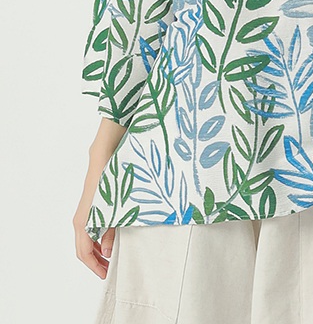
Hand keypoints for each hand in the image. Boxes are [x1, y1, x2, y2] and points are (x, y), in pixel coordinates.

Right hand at [73, 116, 125, 278]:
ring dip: (96, 250)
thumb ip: (111, 230)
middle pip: (82, 247)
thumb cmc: (112, 177)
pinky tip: (110, 237)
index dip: (94, 266)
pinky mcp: (92, 204)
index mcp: (84, 220)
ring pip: (86, 238)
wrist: (107, 152)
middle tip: (110, 269)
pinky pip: (90, 227)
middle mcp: (81, 217)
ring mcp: (85, 210)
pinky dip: (97, 238)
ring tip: (112, 256)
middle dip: (95, 261)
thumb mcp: (116, 208)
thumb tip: (107, 252)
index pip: (83, 251)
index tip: (106, 275)